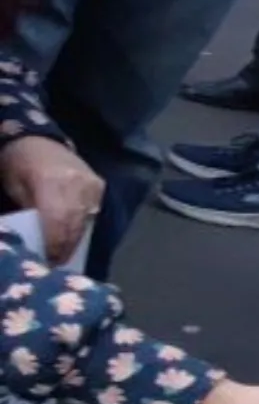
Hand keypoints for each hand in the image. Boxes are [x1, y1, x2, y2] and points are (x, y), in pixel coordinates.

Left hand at [0, 136, 100, 263]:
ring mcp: (91, 184)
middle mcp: (77, 184)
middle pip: (74, 226)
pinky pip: (93, 213)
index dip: (53, 246)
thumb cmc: (18, 164)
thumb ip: (31, 213)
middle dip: (64, 248)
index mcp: (52, 182)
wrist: (35, 139)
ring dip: (74, 241)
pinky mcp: (98, 185)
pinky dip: (82, 227)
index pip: (57, 223)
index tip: (46, 263)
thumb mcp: (15, 188)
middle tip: (54, 264)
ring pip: (85, 222)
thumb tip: (39, 242)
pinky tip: (72, 237)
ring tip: (62, 255)